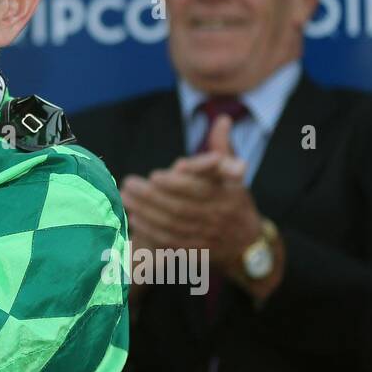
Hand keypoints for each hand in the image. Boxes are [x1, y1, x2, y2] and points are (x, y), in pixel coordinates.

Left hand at [120, 115, 261, 275]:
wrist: (247, 242)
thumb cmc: (233, 198)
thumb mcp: (233, 172)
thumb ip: (222, 147)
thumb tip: (222, 119)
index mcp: (228, 196)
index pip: (199, 190)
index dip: (176, 184)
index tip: (154, 175)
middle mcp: (218, 218)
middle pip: (180, 208)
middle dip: (151, 197)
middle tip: (128, 184)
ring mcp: (207, 237)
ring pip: (172, 226)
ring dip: (146, 213)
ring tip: (125, 199)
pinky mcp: (196, 252)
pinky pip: (171, 243)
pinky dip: (151, 232)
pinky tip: (135, 219)